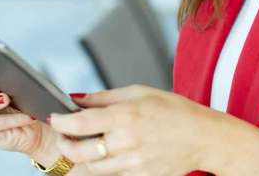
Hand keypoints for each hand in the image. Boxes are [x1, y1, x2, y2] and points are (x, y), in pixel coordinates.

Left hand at [49, 84, 217, 174]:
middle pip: (80, 152)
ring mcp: (134, 162)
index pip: (82, 123)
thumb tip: (78, 98)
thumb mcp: (141, 92)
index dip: (62, 122)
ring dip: (80, 158)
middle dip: (65, 144)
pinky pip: (111, 175)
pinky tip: (103, 156)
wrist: (203, 137)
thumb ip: (106, 97)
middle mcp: (128, 140)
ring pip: (92, 168)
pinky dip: (101, 167)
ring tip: (80, 146)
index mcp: (128, 115)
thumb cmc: (176, 111)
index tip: (55, 118)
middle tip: (64, 136)